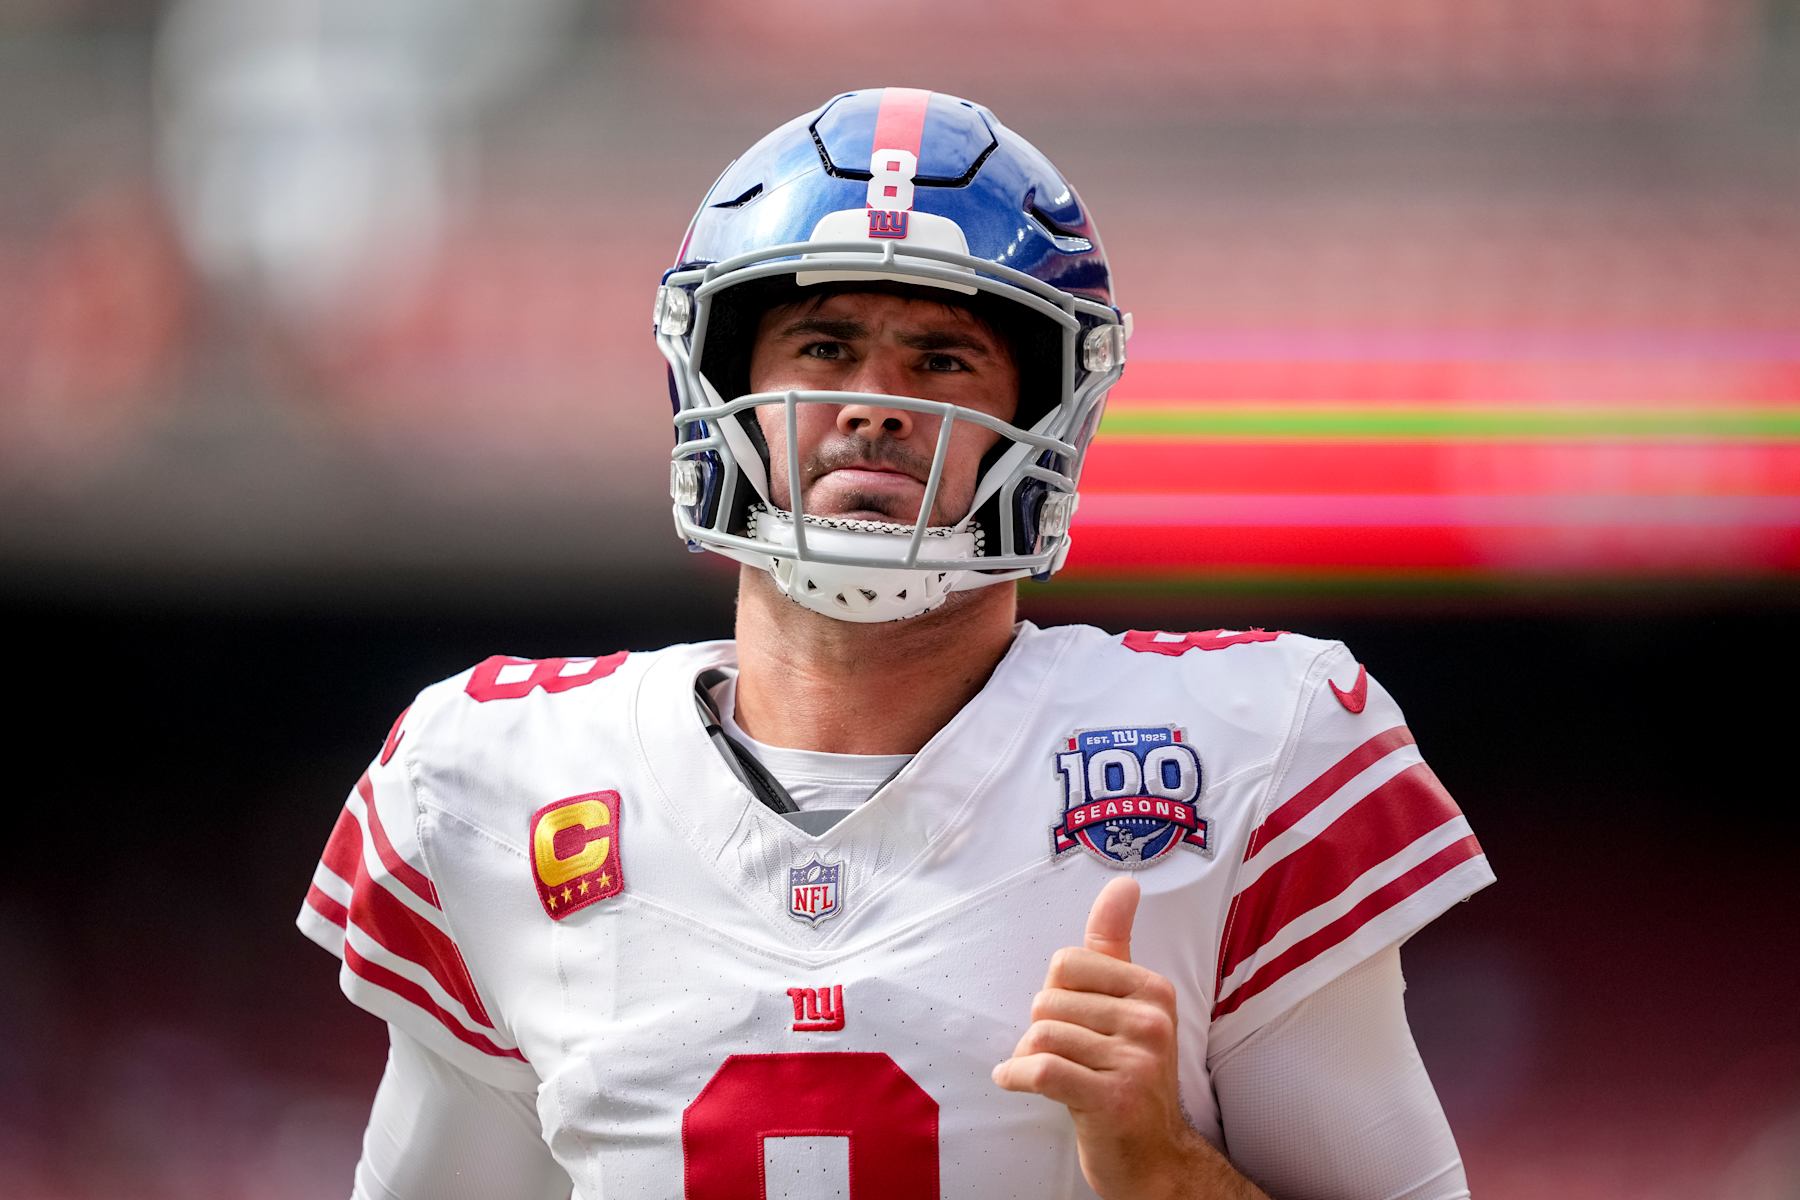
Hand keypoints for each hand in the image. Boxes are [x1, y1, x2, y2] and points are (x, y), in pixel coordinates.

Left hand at [992, 877, 1263, 1199]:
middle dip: (1041, 1031)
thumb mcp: (1127, 1006)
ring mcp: (1136, 1062)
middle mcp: (1151, 1022)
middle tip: (1064, 1057)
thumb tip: (1123, 883)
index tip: (1074, 1022)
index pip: (1066, 962)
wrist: (1153, 1157)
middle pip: (1048, 1000)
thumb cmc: (1127, 1075)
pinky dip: (1016, 1076)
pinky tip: (1015, 1081)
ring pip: (1041, 1035)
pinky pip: (1041, 1069)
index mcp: (1153, 991)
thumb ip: (1115, 943)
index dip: (1055, 994)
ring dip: (1030, 1058)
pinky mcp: (1114, 1099)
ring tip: (1052, 1074)